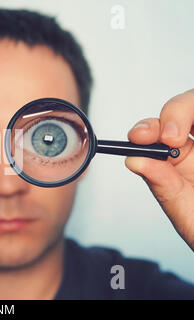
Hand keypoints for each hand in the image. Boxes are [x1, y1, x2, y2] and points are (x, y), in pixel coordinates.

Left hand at [125, 89, 193, 250]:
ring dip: (189, 110)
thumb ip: (162, 185)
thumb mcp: (186, 211)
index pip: (155, 131)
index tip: (141, 136)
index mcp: (178, 160)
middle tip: (172, 136)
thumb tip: (133, 160)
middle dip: (174, 112)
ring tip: (185, 135)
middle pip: (184, 106)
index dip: (147, 128)